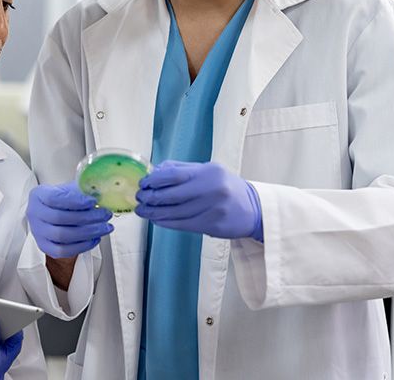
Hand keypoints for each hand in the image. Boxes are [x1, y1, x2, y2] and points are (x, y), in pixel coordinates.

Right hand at [27, 182, 112, 258]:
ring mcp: (38, 232)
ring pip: (63, 236)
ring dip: (88, 232)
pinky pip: (63, 250)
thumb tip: (101, 193)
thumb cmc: (62, 201)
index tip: (93, 201)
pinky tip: (95, 238)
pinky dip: (82, 245)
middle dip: (87, 217)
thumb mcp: (70, 190)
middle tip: (105, 214)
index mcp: (38, 195)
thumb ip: (82, 190)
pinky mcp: (45, 246)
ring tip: (105, 227)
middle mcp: (34, 213)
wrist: (54, 215)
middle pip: (60, 218)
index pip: (54, 198)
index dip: (75, 200)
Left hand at [134, 161, 262, 239]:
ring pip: (174, 212)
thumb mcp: (209, 170)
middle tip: (139, 199)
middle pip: (171, 195)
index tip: (142, 184)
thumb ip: (182, 169)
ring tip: (143, 211)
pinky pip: (182, 224)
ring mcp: (212, 209)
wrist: (254, 209)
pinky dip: (166, 222)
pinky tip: (157, 220)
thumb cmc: (226, 187)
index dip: (153, 180)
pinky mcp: (212, 226)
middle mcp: (210, 189)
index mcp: (208, 172)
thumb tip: (156, 171)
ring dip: (154, 213)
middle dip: (150, 198)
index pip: (173, 175)